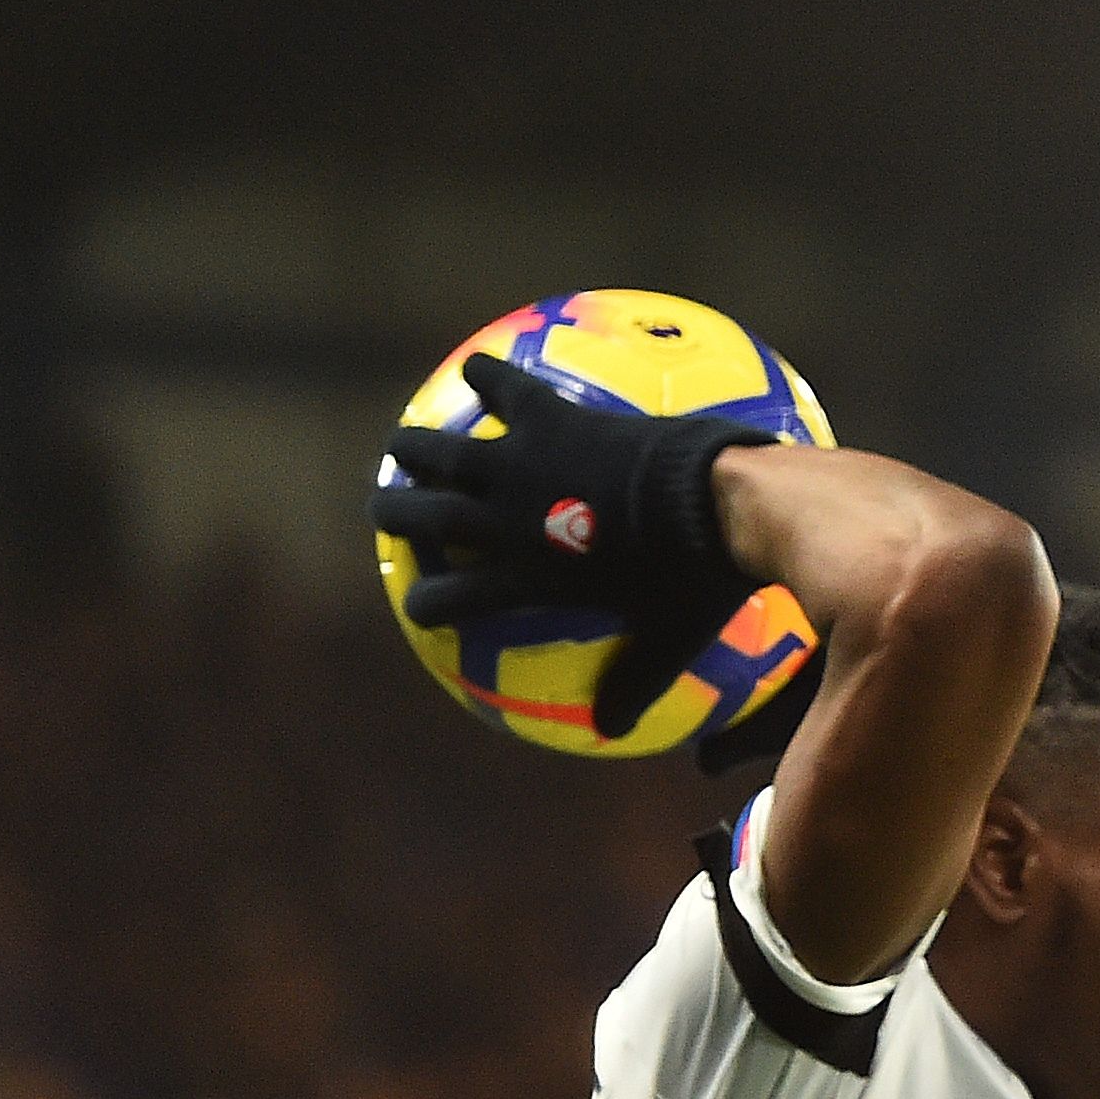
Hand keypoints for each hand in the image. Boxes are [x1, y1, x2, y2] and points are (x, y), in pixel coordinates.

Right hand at [370, 353, 770, 738]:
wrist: (718, 503)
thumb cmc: (698, 577)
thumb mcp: (669, 639)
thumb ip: (635, 680)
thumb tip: (614, 731)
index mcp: (526, 577)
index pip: (450, 602)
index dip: (427, 606)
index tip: (418, 607)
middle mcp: (507, 521)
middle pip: (424, 518)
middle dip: (395, 515)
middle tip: (382, 509)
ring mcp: (523, 466)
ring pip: (442, 453)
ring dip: (414, 448)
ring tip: (400, 444)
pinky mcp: (551, 419)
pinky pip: (504, 390)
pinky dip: (485, 378)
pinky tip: (472, 367)